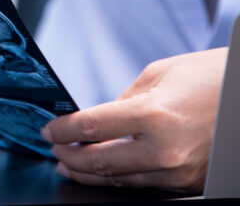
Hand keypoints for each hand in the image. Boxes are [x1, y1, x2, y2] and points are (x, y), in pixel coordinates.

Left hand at [42, 48, 227, 192]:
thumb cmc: (209, 77)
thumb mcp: (158, 75)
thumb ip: (123, 101)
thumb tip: (98, 119)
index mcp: (153, 115)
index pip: (91, 128)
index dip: (63, 130)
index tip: (49, 129)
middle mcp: (165, 149)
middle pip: (101, 161)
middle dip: (71, 157)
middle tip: (55, 149)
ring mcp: (179, 171)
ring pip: (121, 179)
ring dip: (90, 173)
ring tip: (71, 165)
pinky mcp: (190, 182)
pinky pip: (146, 183)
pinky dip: (121, 177)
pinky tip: (106, 170)